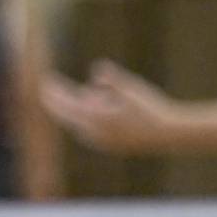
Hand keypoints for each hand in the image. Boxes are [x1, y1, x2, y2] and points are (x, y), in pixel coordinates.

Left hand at [40, 60, 176, 153]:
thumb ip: (111, 79)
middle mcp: (95, 134)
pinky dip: (85, 120)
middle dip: (58, 102)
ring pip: (78, 125)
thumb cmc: (151, 107)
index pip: (66, 105)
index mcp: (97, 119)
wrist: (170, 134)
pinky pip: (89, 133)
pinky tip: (90, 110)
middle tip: (48, 88)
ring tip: (78, 96)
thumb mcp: (131, 88)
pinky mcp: (111, 147)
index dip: (54, 92)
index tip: (46, 81)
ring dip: (75, 111)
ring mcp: (102, 143)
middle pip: (67, 116)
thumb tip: (96, 69)